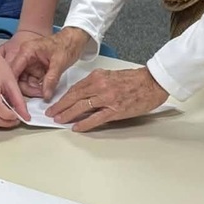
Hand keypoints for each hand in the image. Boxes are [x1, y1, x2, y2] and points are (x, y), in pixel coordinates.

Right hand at [6, 27, 88, 99]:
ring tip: (45, 93)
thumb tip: (45, 95)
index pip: (13, 70)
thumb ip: (51, 79)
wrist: (75, 41)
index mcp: (27, 51)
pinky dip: (37, 88)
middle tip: (40, 95)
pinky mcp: (36, 70)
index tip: (18, 97)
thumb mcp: (59, 62)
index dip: (14, 84)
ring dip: (32, 90)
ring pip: (24, 82)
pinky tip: (45, 91)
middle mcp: (25, 58)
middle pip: (17, 78)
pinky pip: (32, 82)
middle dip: (27, 89)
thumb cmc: (66, 44)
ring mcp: (30, 64)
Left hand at [48, 67, 167, 132]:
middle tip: (51, 113)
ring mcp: (107, 98)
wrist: (152, 82)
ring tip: (59, 120)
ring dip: (68, 115)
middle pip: (74, 97)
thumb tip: (83, 95)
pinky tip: (76, 127)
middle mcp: (100, 86)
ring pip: (81, 107)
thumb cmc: (134, 79)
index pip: (75, 88)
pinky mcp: (115, 110)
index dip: (63, 97)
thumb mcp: (111, 75)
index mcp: (98, 76)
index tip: (55, 103)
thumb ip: (96, 83)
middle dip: (60, 106)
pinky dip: (84, 123)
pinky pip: (96, 118)